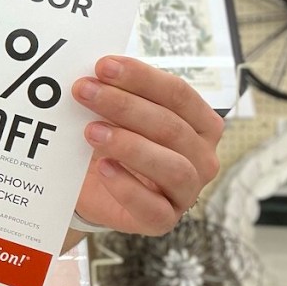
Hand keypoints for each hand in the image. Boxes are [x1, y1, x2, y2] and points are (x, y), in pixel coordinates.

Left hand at [70, 56, 222, 235]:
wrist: (93, 187)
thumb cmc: (113, 141)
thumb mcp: (116, 113)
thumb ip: (115, 91)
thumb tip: (96, 70)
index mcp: (199, 122)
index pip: (178, 93)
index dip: (141, 77)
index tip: (103, 65)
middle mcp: (201, 156)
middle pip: (171, 126)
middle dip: (124, 105)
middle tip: (84, 90)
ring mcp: (187, 191)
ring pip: (172, 167)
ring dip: (129, 145)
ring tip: (92, 131)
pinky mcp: (164, 219)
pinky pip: (154, 208)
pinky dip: (127, 187)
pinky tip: (104, 168)